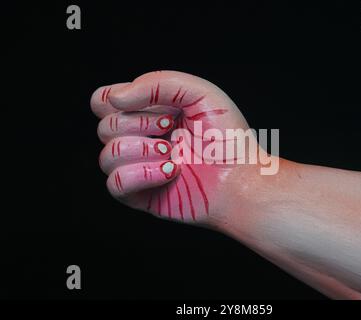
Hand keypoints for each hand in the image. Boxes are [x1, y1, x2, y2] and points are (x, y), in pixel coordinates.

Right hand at [90, 71, 255, 224]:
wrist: (242, 179)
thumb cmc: (227, 137)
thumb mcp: (200, 93)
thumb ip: (158, 83)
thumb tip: (115, 98)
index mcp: (148, 113)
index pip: (103, 101)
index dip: (115, 100)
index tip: (154, 105)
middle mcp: (139, 139)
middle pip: (104, 127)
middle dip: (139, 125)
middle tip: (172, 128)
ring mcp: (139, 168)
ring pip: (106, 156)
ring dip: (141, 150)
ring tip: (172, 154)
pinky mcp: (141, 195)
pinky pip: (115, 184)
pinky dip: (141, 175)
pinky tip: (169, 173)